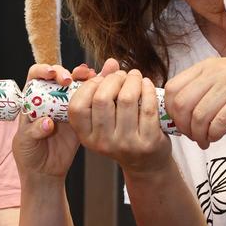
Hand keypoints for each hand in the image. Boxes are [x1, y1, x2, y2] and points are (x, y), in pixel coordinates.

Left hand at [12, 63, 95, 181]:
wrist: (45, 173)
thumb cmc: (28, 154)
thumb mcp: (25, 142)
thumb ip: (34, 131)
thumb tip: (47, 122)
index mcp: (33, 100)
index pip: (36, 76)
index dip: (43, 70)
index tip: (51, 74)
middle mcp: (49, 98)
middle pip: (58, 76)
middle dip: (65, 72)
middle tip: (69, 79)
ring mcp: (65, 106)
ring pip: (75, 85)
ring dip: (83, 77)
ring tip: (91, 76)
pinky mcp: (80, 117)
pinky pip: (88, 101)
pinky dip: (95, 91)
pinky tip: (102, 87)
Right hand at [67, 61, 171, 175]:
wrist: (145, 163)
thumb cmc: (122, 133)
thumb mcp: (105, 117)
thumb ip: (103, 88)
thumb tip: (112, 62)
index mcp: (86, 136)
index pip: (77, 105)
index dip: (90, 85)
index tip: (102, 78)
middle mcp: (103, 142)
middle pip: (102, 98)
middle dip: (114, 78)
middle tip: (122, 75)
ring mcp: (126, 144)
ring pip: (126, 99)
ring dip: (132, 80)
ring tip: (135, 76)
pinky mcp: (148, 142)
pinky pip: (147, 106)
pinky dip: (148, 89)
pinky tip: (147, 85)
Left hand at [165, 57, 225, 147]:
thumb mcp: (221, 75)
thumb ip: (200, 88)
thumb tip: (178, 111)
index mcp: (204, 67)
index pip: (172, 88)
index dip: (170, 110)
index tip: (178, 123)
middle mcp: (214, 73)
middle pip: (182, 104)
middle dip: (183, 126)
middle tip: (191, 136)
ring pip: (200, 116)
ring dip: (198, 135)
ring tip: (204, 141)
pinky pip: (220, 122)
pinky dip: (214, 134)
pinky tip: (216, 138)